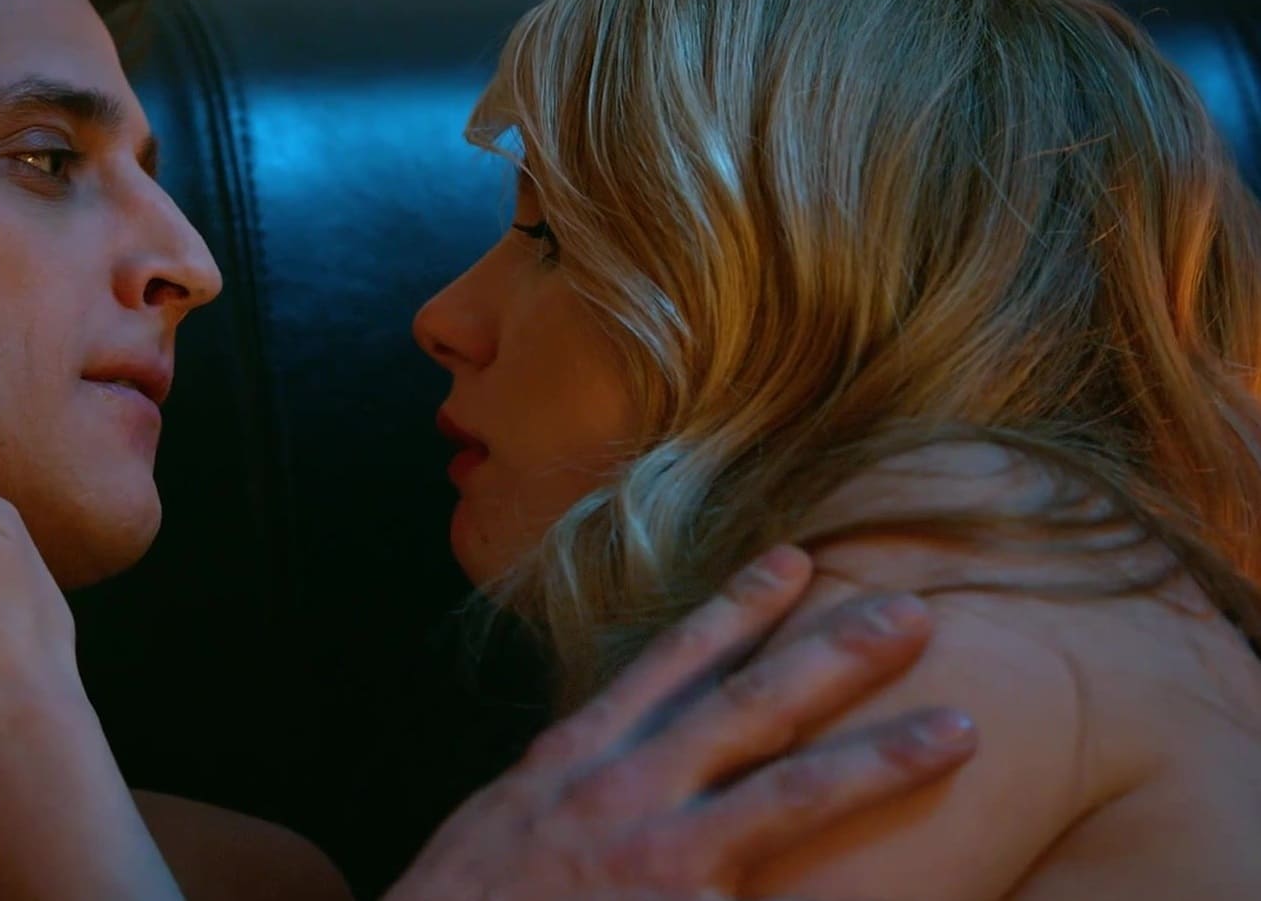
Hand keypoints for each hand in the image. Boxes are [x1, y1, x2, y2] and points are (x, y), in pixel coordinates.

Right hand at [385, 546, 976, 899]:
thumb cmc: (470, 894)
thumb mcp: (517, 808)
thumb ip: (585, 771)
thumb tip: (647, 743)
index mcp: (583, 752)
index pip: (673, 659)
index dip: (740, 605)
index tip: (796, 559)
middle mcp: (629, 789)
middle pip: (753, 706)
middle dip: (837, 654)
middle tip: (912, 613)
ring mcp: (662, 859)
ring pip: (792, 794)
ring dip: (881, 756)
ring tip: (957, 728)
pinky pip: (786, 896)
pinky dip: (846, 893)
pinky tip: (925, 888)